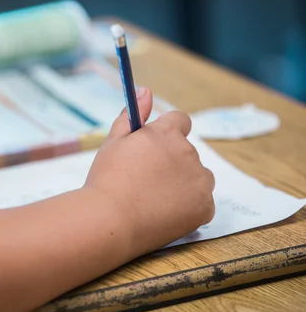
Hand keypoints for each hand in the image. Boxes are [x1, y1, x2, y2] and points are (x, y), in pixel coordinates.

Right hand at [84, 87, 214, 253]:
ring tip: (155, 198)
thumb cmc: (107, 179)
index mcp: (167, 133)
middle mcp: (188, 153)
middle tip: (145, 180)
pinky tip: (165, 212)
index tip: (154, 149)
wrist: (110, 220)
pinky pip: (202, 201)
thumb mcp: (113, 142)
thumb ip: (132, 114)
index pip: (181, 121)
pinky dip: (189, 206)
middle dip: (172, 161)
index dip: (167, 134)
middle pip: (187, 151)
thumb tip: (146, 91)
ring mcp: (200, 181)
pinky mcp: (205, 207)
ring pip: (198, 176)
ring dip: (184, 182)